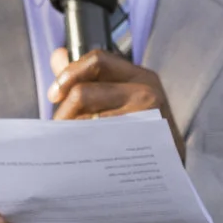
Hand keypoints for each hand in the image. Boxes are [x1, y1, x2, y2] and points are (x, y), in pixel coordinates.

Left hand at [49, 47, 185, 158]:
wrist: (167, 166)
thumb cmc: (140, 129)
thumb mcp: (122, 97)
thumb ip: (88, 75)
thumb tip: (59, 56)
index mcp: (140, 76)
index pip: (98, 59)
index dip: (70, 73)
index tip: (54, 94)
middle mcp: (146, 91)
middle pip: (84, 92)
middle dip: (63, 111)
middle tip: (58, 127)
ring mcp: (145, 118)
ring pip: (86, 119)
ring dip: (69, 132)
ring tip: (68, 143)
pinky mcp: (139, 143)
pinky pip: (97, 141)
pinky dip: (82, 147)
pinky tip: (81, 153)